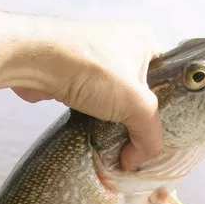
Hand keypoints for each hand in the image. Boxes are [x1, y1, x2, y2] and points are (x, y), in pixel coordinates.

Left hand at [10, 19, 163, 171]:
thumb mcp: (136, 104)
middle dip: (140, 121)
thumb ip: (149, 134)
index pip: (169, 79)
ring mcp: (97, 63)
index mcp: (144, 42)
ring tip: (122, 146)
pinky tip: (98, 138)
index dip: (170, 108)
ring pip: (117, 102)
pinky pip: (95, 105)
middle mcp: (122, 49)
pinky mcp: (75, 78)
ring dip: (117, 124)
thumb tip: (138, 160)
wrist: (34, 61)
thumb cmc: (91, 70)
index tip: (166, 134)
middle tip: (143, 146)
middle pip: (143, 95)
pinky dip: (97, 122)